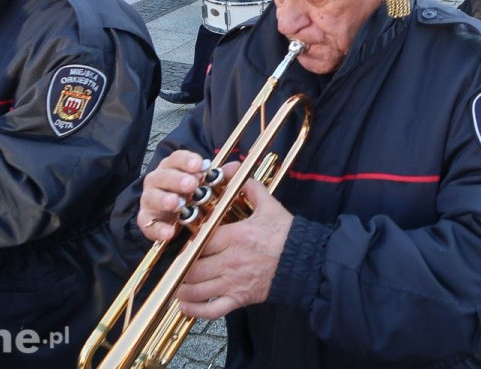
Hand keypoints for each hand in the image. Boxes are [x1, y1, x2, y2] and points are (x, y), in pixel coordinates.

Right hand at [138, 150, 214, 242]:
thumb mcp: (206, 183)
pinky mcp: (147, 220)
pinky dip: (158, 229)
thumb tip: (235, 167)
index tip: (199, 165)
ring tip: (178, 203)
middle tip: (192, 185)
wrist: (173, 215)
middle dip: (178, 179)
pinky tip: (169, 232)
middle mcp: (158, 181)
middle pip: (164, 176)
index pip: (176, 158)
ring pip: (153, 197)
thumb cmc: (191, 194)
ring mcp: (150, 200)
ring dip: (165, 200)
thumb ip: (219, 175)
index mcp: (172, 167)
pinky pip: (149, 225)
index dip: (187, 160)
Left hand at [174, 179, 292, 318]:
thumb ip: (250, 188)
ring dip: (182, 288)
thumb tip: (234, 170)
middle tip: (177, 262)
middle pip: (192, 267)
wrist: (305, 261)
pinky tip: (185, 305)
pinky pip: (212, 310)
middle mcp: (230, 261)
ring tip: (175, 283)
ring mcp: (233, 283)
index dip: (187, 242)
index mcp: (235, 237)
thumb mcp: (269, 206)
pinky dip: (195, 310)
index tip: (184, 241)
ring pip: (196, 289)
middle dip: (181, 266)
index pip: (200, 241)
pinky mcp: (239, 299)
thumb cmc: (287, 234)